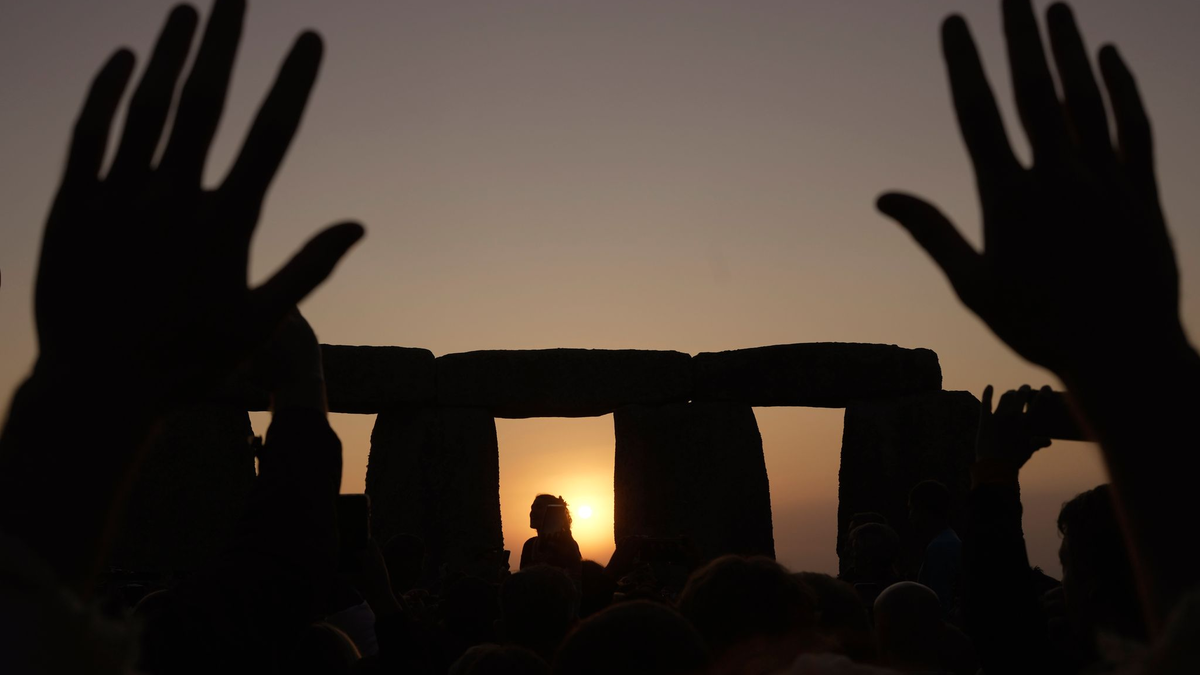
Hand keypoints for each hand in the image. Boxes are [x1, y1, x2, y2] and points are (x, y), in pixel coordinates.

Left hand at [34, 0, 361, 406]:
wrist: (94, 387)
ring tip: (190, 7)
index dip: (292, 82)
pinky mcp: (70, 204)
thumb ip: (309, 267)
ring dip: (169, 51)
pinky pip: (89, 131)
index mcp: (224, 225)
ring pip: (146, 106)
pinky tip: (125, 55)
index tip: (311, 37)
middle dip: (224, 39)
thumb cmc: (187, 360)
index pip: (269, 136)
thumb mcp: (260, 324)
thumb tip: (360, 224)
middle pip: (203, 100)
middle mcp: (172, 199)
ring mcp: (117, 197)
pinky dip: (108, 89)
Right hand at [877, 0, 1182, 377]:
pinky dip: (1121, 87)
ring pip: (1086, 99)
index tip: (952, 22)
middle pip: (1035, 91)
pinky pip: (1132, 126)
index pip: (979, 116)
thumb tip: (884, 197)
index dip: (965, 64)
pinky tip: (1108, 56)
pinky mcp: (1143, 191)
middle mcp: (1059, 179)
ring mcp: (1105, 181)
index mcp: (1009, 200)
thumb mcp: (973, 285)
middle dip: (1019, 36)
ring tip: (1054, 6)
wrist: (1124, 353)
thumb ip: (932, 232)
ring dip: (1068, 49)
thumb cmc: (1038, 326)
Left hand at [976, 384, 1051, 469]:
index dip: (1044, 393)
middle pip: (1021, 395)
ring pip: (1006, 397)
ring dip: (1010, 394)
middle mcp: (1014, 417)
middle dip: (1024, 389)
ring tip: (1011, 393)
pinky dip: (987, 393)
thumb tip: (1048, 441)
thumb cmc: (1014, 459)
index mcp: (1027, 423)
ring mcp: (999, 417)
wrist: (995, 466)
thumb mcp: (1029, 450)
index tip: (1046, 388)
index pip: (1039, 403)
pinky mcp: (986, 419)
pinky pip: (986, 402)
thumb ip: (1039, 443)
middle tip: (1025, 388)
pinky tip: (989, 387)